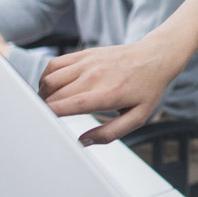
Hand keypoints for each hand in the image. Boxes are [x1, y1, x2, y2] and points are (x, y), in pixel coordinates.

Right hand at [38, 34, 182, 145]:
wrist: (156, 57)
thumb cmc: (148, 88)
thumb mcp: (137, 117)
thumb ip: (110, 133)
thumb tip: (83, 142)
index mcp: (108, 94)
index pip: (69, 104)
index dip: (50, 115)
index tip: (41, 126)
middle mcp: (95, 75)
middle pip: (54, 94)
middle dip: (43, 109)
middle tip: (43, 121)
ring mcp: (88, 62)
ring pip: (49, 78)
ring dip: (42, 94)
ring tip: (47, 106)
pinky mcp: (84, 54)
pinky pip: (54, 64)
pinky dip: (46, 78)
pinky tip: (52, 88)